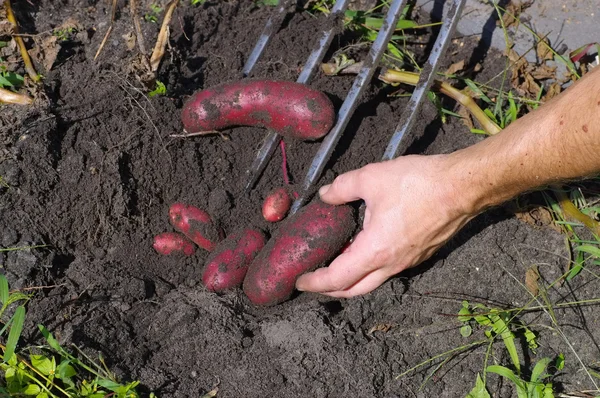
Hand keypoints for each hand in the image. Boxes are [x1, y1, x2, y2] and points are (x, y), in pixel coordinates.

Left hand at [295, 154, 476, 297]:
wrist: (462, 187)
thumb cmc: (417, 183)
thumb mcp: (370, 178)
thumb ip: (341, 188)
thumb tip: (325, 195)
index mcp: (374, 251)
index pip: (337, 278)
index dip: (315, 283)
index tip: (300, 281)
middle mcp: (391, 264)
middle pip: (354, 290)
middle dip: (330, 290)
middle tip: (314, 280)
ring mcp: (408, 262)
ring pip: (373, 281)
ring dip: (351, 278)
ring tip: (336, 262)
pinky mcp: (421, 255)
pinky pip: (389, 269)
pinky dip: (370, 267)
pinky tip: (365, 248)